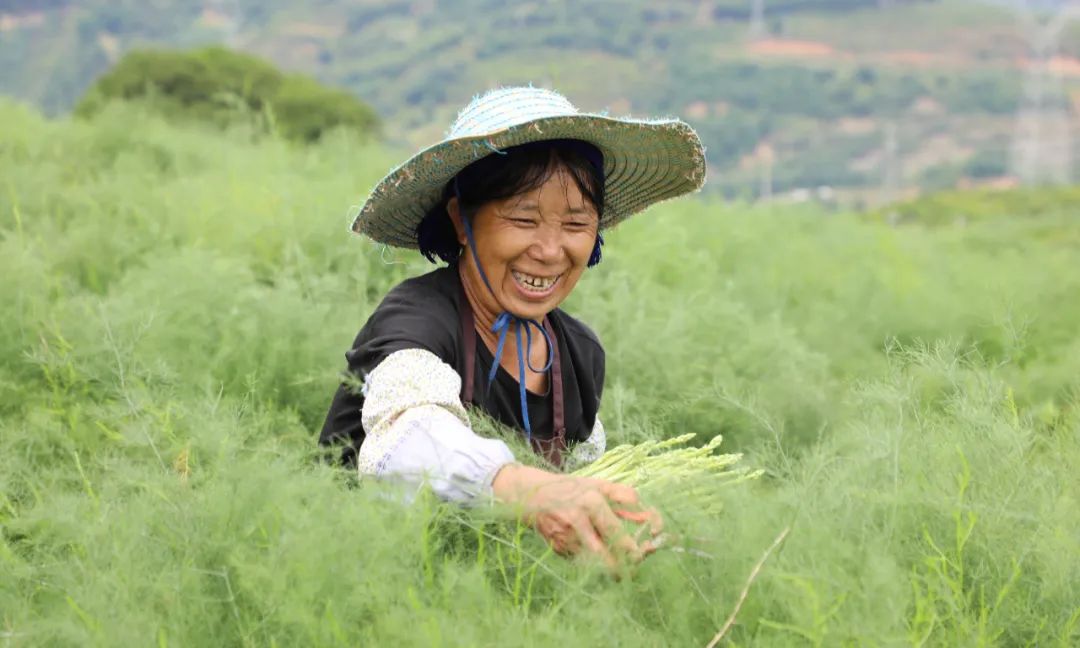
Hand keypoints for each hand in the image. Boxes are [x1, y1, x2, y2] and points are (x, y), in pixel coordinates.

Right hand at [491, 464, 663, 571]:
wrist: (531, 495)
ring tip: (621, 566)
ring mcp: (566, 539)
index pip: (617, 534)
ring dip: (612, 568)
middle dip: (626, 567)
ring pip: (596, 566)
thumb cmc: (570, 489)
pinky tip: (598, 555)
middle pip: (607, 558)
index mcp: (591, 502)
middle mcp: (578, 522)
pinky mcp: (558, 550)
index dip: (635, 548)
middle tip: (635, 565)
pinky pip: (584, 562)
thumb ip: (624, 498)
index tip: (646, 550)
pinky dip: (595, 563)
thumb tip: (649, 516)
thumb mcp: (598, 485)